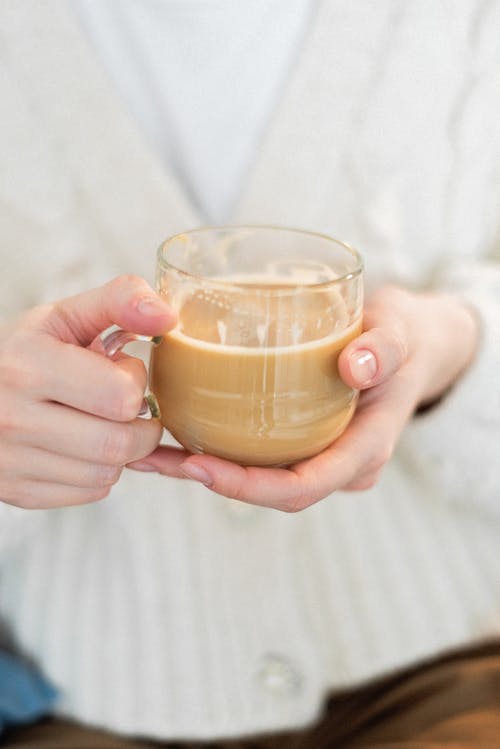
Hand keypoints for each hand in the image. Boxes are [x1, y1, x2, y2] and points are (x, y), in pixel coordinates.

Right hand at [0, 276, 174, 508]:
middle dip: (140, 424)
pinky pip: (90, 493)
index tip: (120, 370)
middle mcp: (12, 419)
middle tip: (127, 405)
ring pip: (108, 474)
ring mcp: (11, 462)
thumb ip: (118, 302)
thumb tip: (167, 315)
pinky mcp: (18, 491)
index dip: (135, 382)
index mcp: (26, 366)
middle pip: (119, 444)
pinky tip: (84, 445)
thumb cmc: (24, 353)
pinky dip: (100, 472)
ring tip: (101, 421)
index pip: (120, 397)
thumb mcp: (63, 318)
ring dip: (121, 449)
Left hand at [129, 286, 478, 510]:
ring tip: (148, 452)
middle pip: (272, 490)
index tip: (200, 467)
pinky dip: (217, 449)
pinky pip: (260, 455)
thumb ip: (386, 347)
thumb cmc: (403, 337)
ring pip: (261, 476)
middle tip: (160, 458)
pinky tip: (174, 432)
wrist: (407, 345)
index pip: (303, 487)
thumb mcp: (400, 333)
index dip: (250, 488)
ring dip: (206, 470)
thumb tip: (357, 365)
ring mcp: (321, 454)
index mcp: (364, 451)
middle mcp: (339, 463)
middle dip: (216, 482)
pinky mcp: (303, 440)